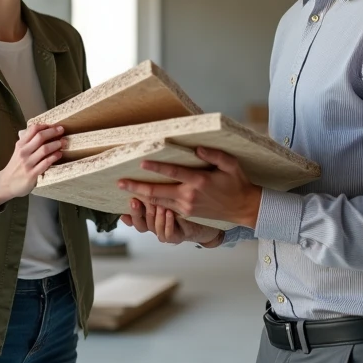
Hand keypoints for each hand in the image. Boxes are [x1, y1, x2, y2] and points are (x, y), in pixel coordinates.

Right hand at [0, 124, 65, 207]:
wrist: (6, 183)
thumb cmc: (15, 166)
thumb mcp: (18, 152)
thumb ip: (28, 143)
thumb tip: (44, 133)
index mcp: (20, 145)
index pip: (33, 130)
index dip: (45, 126)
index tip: (54, 125)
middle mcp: (23, 152)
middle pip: (40, 137)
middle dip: (53, 132)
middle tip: (62, 130)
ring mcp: (28, 163)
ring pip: (44, 149)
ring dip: (56, 144)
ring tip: (63, 142)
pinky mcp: (32, 174)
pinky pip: (46, 163)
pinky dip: (54, 157)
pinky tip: (59, 154)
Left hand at [117, 147, 261, 227]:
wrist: (243, 208)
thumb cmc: (237, 183)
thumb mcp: (230, 165)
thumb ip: (214, 154)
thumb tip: (197, 148)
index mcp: (199, 182)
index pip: (173, 173)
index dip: (156, 167)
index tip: (141, 162)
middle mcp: (189, 196)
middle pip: (157, 192)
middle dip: (137, 187)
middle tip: (120, 183)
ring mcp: (186, 207)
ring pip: (158, 202)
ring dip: (140, 197)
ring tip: (125, 191)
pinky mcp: (186, 214)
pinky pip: (164, 209)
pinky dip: (151, 205)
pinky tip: (141, 200)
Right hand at [120, 198, 222, 245]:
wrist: (208, 223)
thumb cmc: (192, 207)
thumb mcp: (173, 198)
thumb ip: (160, 190)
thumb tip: (150, 179)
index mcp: (155, 216)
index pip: (137, 217)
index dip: (129, 212)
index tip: (124, 203)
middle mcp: (159, 225)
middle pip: (141, 224)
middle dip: (136, 212)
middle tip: (133, 200)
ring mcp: (168, 232)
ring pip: (154, 228)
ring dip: (152, 216)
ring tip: (156, 204)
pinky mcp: (179, 236)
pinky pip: (169, 234)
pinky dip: (167, 224)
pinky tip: (169, 213)